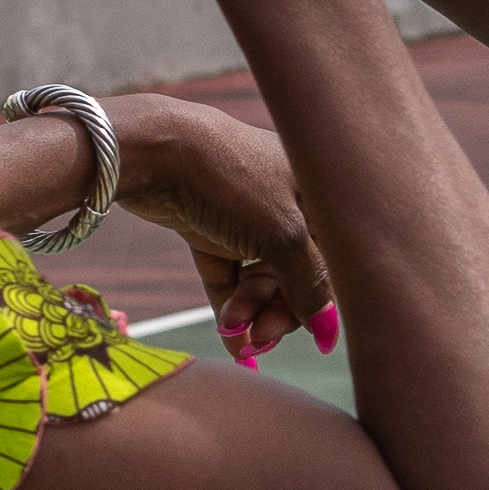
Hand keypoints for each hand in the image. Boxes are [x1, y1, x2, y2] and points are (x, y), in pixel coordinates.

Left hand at [105, 94, 337, 361]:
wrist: (156, 150)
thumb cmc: (231, 180)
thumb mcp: (282, 234)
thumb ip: (310, 284)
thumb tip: (328, 331)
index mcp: (316, 194)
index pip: (332, 260)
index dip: (322, 299)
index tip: (314, 339)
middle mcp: (286, 204)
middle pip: (295, 274)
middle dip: (279, 310)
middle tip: (259, 338)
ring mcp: (246, 216)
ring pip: (260, 279)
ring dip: (251, 310)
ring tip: (232, 329)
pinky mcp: (209, 228)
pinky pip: (228, 276)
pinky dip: (229, 305)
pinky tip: (230, 338)